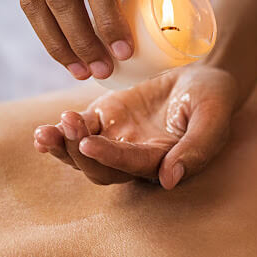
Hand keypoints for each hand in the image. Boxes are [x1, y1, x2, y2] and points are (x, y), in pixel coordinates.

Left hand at [34, 66, 237, 188]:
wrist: (200, 75)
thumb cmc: (212, 97)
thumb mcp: (212, 116)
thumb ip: (197, 148)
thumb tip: (170, 180)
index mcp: (163, 161)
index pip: (132, 165)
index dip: (110, 157)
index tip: (89, 142)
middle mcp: (136, 158)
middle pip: (101, 169)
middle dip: (79, 152)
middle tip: (68, 124)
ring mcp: (117, 140)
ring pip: (83, 156)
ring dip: (63, 148)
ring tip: (45, 133)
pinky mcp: (104, 121)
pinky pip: (77, 132)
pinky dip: (59, 134)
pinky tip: (44, 131)